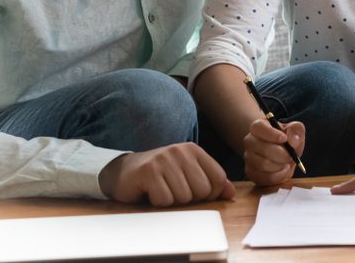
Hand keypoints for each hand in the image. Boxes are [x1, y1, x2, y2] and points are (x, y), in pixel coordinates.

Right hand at [98, 143, 234, 205]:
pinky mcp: (148, 172)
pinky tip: (150, 192)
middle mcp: (180, 151)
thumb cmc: (159, 175)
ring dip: (172, 201)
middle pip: (202, 190)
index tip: (194, 192)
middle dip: (189, 199)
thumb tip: (231, 192)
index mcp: (193, 150)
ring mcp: (164, 160)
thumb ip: (211, 181)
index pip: (218, 178)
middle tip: (173, 191)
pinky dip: (158, 202)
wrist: (123, 172)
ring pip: (184, 197)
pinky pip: (165, 200)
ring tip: (161, 190)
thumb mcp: (187, 174)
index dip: (210, 194)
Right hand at [242, 118, 304, 186]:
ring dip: (280, 165)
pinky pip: (265, 177)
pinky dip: (279, 176)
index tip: (284, 139)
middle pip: (263, 148)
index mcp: (258, 127)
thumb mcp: (295, 130)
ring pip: (264, 164)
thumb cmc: (287, 140)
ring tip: (286, 163)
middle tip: (290, 156)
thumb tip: (293, 141)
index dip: (272, 134)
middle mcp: (249, 141)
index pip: (258, 127)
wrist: (282, 154)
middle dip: (282, 154)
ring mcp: (248, 157)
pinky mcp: (250, 172)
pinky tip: (283, 170)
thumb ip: (296, 130)